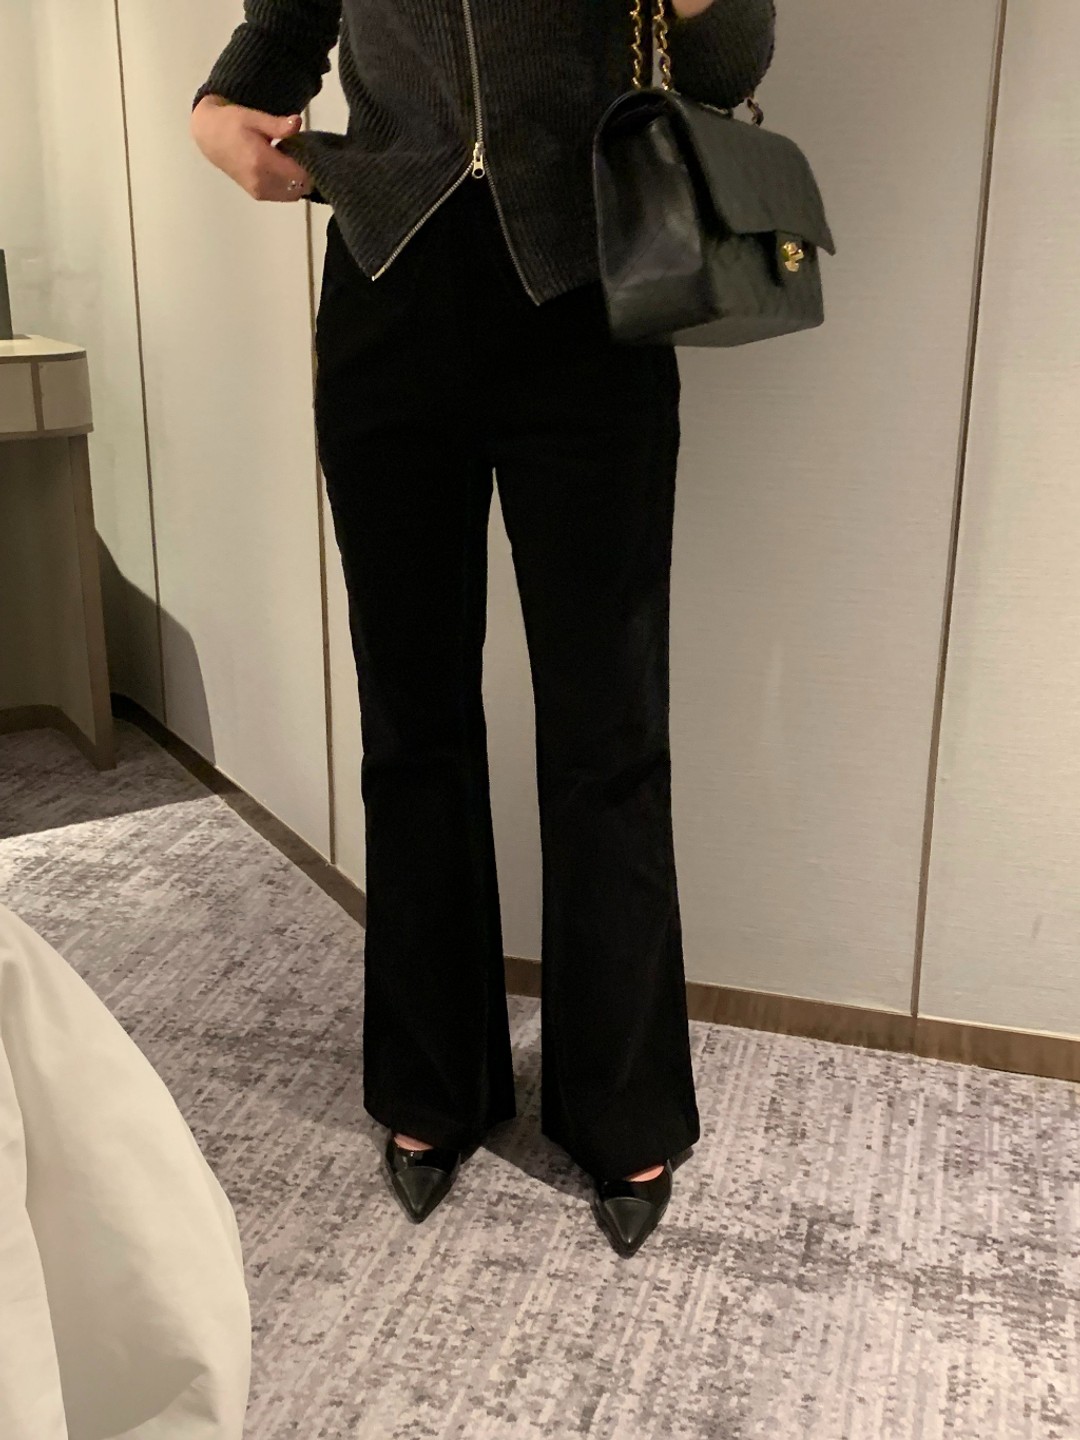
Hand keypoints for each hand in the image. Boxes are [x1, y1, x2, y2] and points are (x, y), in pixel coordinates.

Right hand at [190, 95, 313, 201]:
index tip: (309, 151)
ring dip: (298, 180)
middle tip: (300, 154)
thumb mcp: (254, 117)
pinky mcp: (257, 195)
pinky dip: (289, 185)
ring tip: (290, 160)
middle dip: (306, 173)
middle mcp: (261, 182)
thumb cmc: (232, 123)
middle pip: (300, 187)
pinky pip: (284, 196)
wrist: (210, 137)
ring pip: (294, 194)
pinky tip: (283, 169)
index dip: (310, 165)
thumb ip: (277, 124)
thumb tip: (297, 122)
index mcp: (261, 162)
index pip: (300, 175)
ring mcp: (259, 192)